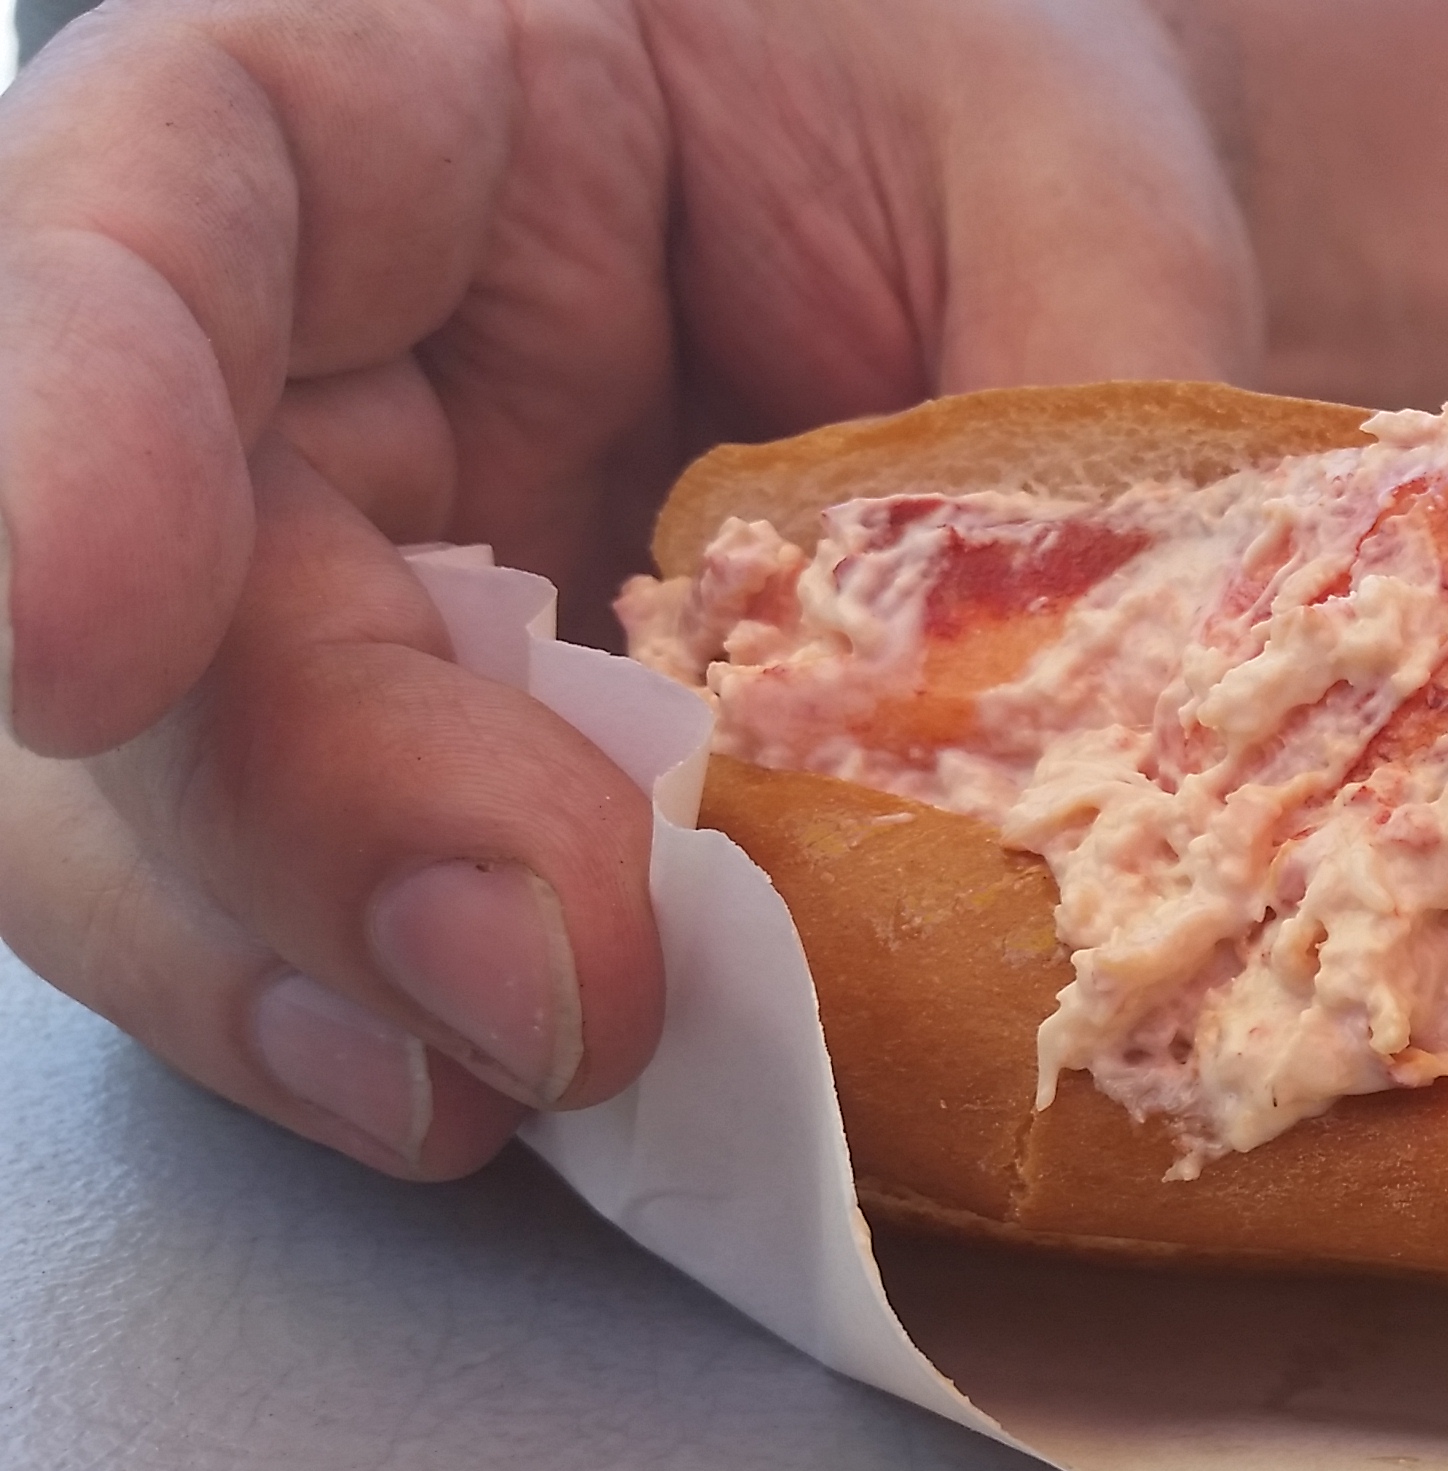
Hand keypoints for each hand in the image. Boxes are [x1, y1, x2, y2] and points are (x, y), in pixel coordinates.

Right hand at [0, 0, 1253, 1174]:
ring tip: (512, 1077)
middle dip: (293, 810)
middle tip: (529, 970)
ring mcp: (338, 577)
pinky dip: (416, 1031)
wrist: (1002, 246)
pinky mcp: (416, 772)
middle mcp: (304, 350)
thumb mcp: (1057, 183)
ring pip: (161, 802)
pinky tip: (532, 1102)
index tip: (88, 633)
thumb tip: (1058, 718)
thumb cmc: (979, 149)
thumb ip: (1043, 400)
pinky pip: (338, 925)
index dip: (70, 408)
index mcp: (401, 96)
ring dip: (312, 972)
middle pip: (147, 580)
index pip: (156, 192)